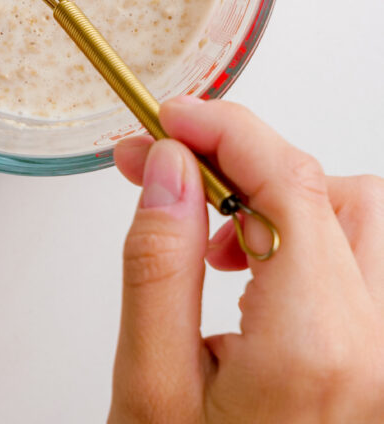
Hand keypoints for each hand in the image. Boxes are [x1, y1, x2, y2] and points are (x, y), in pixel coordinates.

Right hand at [108, 97, 383, 423]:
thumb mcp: (147, 388)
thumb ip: (158, 262)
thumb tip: (168, 167)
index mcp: (314, 350)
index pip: (290, 183)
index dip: (226, 130)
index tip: (171, 119)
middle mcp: (376, 352)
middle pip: (344, 193)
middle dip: (259, 166)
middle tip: (182, 175)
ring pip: (365, 226)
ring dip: (290, 205)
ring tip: (221, 241)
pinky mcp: (380, 373)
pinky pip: (365, 272)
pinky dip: (311, 245)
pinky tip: (254, 276)